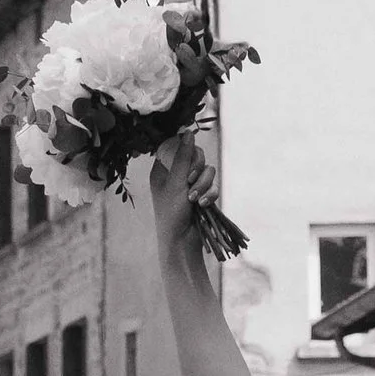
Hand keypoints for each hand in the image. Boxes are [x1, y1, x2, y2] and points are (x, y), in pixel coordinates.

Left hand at [148, 132, 219, 271]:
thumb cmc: (171, 213)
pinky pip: (213, 184)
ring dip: (204, 184)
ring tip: (196, 199)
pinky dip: (210, 193)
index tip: (187, 159)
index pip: (175, 146)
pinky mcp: (202, 194)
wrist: (182, 243)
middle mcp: (175, 175)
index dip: (184, 150)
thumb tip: (188, 132)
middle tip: (190, 181)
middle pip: (195, 155)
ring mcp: (190, 185)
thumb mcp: (176, 183)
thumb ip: (183, 157)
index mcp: (162, 169)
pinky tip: (205, 204)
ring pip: (207, 170)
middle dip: (197, 169)